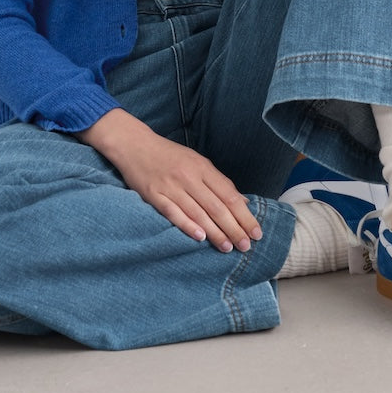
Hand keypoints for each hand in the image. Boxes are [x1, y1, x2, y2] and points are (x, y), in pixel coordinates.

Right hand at [79, 109, 262, 251]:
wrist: (135, 145)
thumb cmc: (169, 155)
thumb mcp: (196, 162)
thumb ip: (218, 182)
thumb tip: (242, 202)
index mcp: (202, 167)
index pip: (229, 194)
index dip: (244, 215)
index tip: (256, 231)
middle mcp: (189, 176)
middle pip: (217, 206)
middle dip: (234, 228)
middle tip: (246, 245)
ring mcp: (171, 186)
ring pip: (198, 212)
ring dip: (215, 232)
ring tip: (228, 247)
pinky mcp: (155, 195)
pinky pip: (173, 213)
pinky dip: (187, 225)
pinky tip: (199, 237)